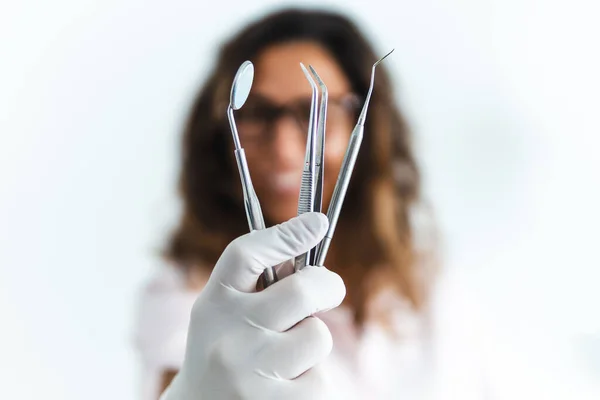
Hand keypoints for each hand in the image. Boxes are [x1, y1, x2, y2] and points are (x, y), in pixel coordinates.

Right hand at [162, 212, 345, 399]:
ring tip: (287, 355)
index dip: (285, 235)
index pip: (246, 254)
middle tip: (329, 290)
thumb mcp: (225, 311)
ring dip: (312, 341)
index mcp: (215, 301)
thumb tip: (310, 242)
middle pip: (301, 291)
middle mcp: (229, 333)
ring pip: (317, 337)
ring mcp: (250, 372)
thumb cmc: (223, 348)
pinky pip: (319, 381)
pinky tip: (285, 386)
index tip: (317, 223)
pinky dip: (311, 380)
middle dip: (328, 285)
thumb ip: (259, 283)